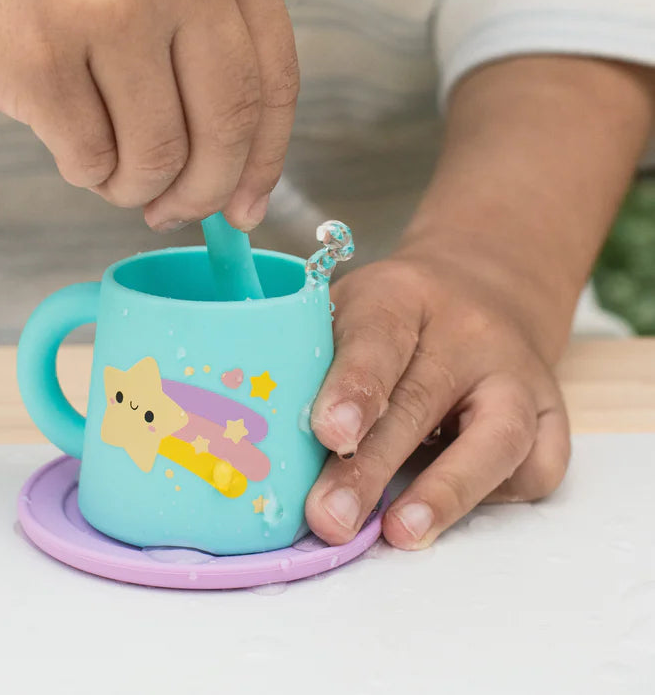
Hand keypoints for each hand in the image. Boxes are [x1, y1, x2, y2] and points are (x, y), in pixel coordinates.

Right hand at [0, 0, 297, 230]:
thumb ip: (210, 43)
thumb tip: (234, 179)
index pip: (274, 84)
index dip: (264, 163)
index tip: (245, 210)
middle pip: (227, 129)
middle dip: (203, 193)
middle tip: (173, 210)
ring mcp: (106, 9)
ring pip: (157, 156)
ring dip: (136, 187)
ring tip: (112, 171)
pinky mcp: (37, 55)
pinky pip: (89, 159)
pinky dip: (86, 172)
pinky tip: (71, 145)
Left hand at [304, 246, 570, 548]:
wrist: (483, 289)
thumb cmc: (393, 315)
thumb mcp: (346, 310)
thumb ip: (316, 362)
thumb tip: (273, 447)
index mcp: (401, 295)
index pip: (377, 338)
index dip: (353, 388)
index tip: (327, 433)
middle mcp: (468, 332)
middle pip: (421, 400)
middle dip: (372, 467)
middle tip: (330, 518)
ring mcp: (517, 374)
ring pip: (494, 437)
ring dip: (444, 492)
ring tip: (399, 534)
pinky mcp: (551, 415)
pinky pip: (534, 469)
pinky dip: (490, 500)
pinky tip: (444, 511)